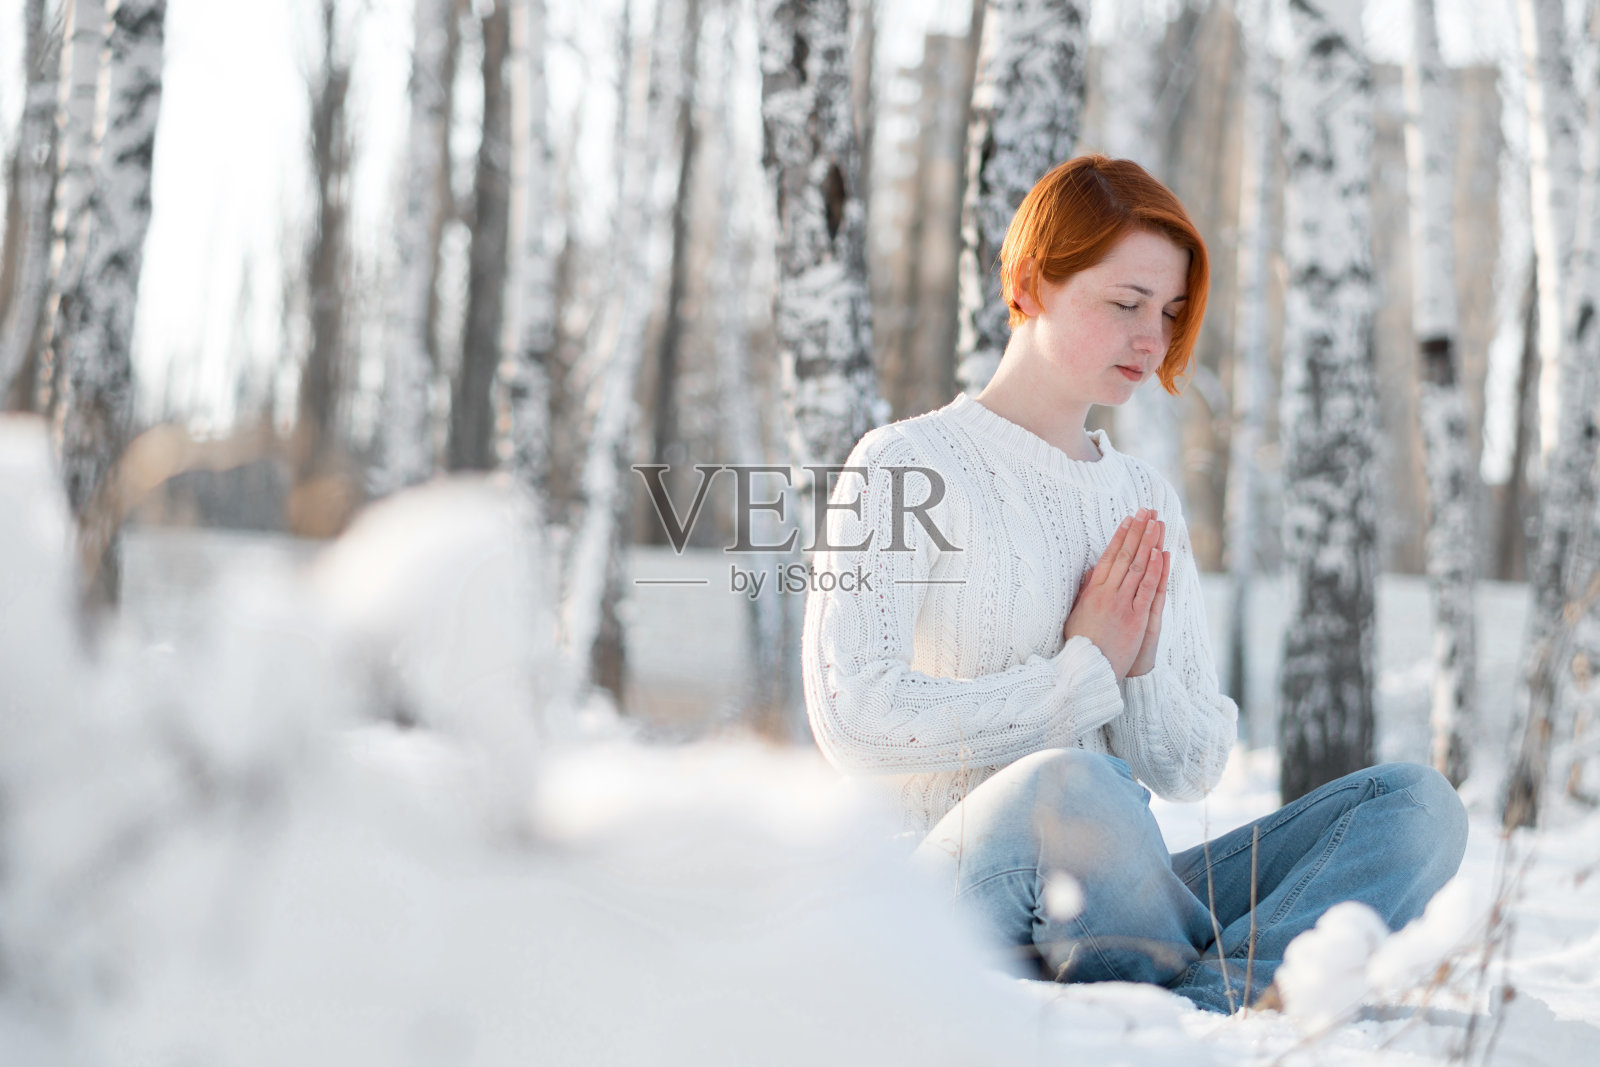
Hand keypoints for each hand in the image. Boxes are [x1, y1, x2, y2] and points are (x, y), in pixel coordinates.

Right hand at [1062, 509, 1165, 680]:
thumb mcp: (1076, 615)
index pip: (1109, 557)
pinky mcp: (1137, 619)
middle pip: (1126, 556)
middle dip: (1138, 531)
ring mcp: (1123, 605)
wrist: (1087, 670)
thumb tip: (1091, 572)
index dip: (1120, 536)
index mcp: (1092, 592)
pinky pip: (1148, 589)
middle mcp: (1107, 594)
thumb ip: (1085, 592)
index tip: (1129, 519)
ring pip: (1139, 567)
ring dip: (1149, 543)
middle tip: (1147, 511)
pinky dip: (1155, 570)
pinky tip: (1161, 552)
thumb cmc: (1081, 646)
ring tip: (1157, 523)